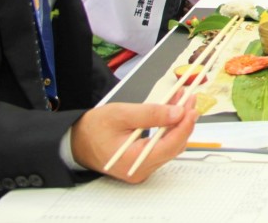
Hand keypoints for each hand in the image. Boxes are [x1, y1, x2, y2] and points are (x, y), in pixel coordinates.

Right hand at [71, 98, 198, 182]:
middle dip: (184, 121)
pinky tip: (172, 111)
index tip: (192, 108)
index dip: (184, 126)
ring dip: (178, 122)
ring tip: (182, 100)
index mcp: (134, 160)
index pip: (170, 145)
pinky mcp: (144, 162)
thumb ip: (151, 114)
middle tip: (190, 99)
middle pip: (174, 145)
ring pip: (171, 144)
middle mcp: (141, 169)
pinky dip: (170, 127)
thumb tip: (178, 113)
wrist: (76, 142)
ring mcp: (143, 168)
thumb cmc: (94, 128)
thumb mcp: (122, 114)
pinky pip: (163, 145)